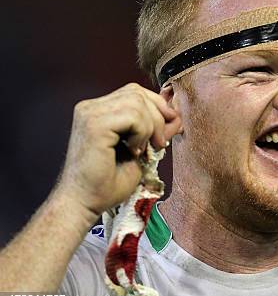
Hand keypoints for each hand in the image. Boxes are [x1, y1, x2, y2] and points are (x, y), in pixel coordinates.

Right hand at [56, 83, 181, 216]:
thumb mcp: (140, 150)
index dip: (157, 107)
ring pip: (137, 102)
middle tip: (159, 143)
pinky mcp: (93, 125)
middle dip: (158, 116)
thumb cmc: (108, 183)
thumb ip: (154, 130)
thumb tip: (175, 116)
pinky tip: (134, 151)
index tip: (168, 130)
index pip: (136, 92)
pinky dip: (142, 133)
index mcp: (99, 110)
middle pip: (138, 93)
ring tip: (143, 150)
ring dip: (151, 127)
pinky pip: (133, 115)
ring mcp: (90, 113)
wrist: (85, 203)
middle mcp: (91, 107)